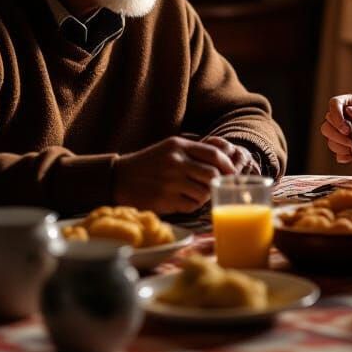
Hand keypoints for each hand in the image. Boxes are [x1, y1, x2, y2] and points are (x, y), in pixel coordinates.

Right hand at [114, 135, 255, 212]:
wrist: (119, 178)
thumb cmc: (150, 163)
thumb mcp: (170, 147)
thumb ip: (194, 150)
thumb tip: (225, 156)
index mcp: (179, 146)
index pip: (214, 154)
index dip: (228, 165)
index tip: (232, 173)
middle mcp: (175, 162)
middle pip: (212, 174)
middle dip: (218, 182)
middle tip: (216, 186)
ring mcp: (170, 182)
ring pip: (204, 192)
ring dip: (205, 195)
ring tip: (197, 194)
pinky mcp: (164, 199)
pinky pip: (191, 205)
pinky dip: (193, 205)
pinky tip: (186, 201)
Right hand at [320, 94, 351, 167]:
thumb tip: (349, 111)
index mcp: (348, 105)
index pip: (333, 104)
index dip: (335, 114)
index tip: (345, 126)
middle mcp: (341, 120)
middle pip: (326, 125)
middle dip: (337, 134)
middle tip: (350, 137)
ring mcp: (341, 136)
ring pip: (330, 141)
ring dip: (341, 145)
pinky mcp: (344, 150)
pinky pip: (337, 155)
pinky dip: (345, 156)